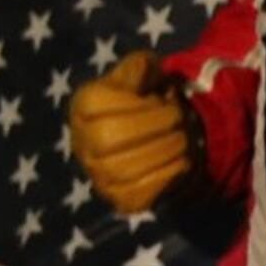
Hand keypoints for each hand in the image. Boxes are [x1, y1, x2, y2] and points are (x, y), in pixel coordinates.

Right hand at [66, 52, 190, 214]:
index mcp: (83, 108)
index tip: (164, 98)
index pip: (102, 105)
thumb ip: (140, 67)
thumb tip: (143, 66)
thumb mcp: (142, 76)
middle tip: (180, 119)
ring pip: (127, 167)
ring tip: (183, 138)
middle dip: (157, 125)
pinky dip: (169, 175)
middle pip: (112, 137)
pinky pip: (142, 193)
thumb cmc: (143, 101)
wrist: (149, 140)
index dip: (141, 102)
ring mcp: (98, 176)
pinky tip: (180, 160)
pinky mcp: (120, 199)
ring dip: (168, 149)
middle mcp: (82, 145)